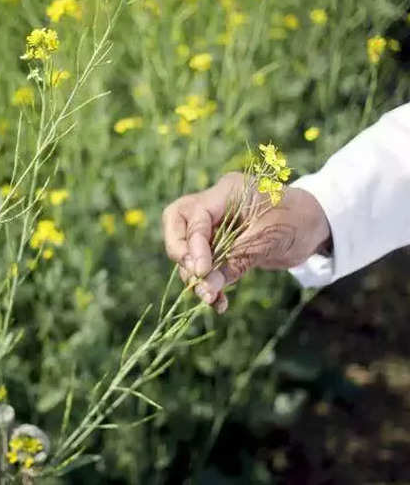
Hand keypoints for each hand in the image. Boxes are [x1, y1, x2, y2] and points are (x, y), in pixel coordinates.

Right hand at [161, 172, 330, 312]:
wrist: (317, 226)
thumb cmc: (297, 221)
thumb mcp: (268, 241)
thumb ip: (234, 262)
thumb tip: (205, 289)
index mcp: (226, 192)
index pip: (195, 217)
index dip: (193, 246)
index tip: (200, 272)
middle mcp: (214, 205)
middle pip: (177, 223)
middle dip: (181, 252)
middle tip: (194, 276)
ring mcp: (214, 224)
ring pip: (187, 247)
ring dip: (195, 276)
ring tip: (211, 299)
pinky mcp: (219, 243)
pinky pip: (204, 262)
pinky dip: (208, 282)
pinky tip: (218, 302)